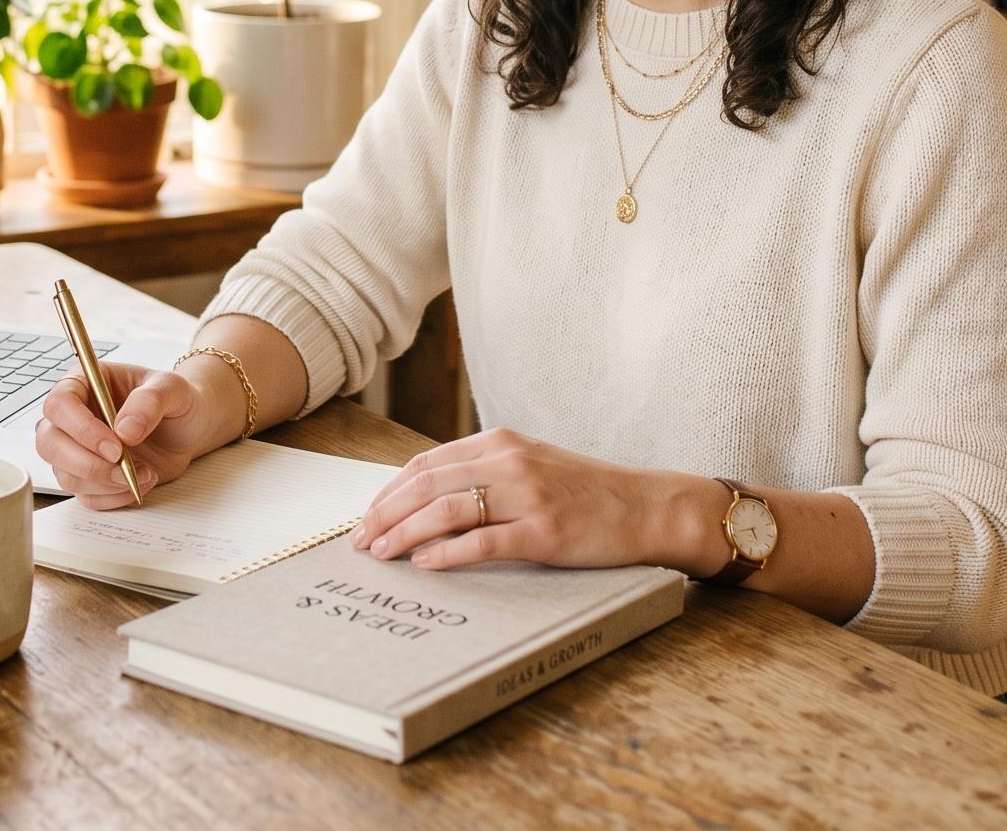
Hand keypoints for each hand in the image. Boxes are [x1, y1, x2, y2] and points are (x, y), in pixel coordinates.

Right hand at [33, 362, 223, 509]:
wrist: (189, 428)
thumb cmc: (176, 400)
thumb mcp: (172, 389)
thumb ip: (150, 401)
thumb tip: (124, 430)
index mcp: (84, 384)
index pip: (59, 404)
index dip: (81, 428)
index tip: (115, 446)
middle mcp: (73, 418)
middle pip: (49, 444)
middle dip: (86, 463)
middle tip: (123, 468)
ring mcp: (77, 450)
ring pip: (65, 475)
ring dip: (104, 483)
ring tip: (144, 473)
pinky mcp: (90, 478)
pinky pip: (86, 497)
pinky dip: (114, 497)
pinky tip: (140, 482)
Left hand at [351, 426, 715, 573]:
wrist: (646, 506)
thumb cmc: (586, 492)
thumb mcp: (531, 464)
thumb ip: (486, 472)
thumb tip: (428, 498)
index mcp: (500, 442)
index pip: (426, 463)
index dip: (389, 490)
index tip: (367, 516)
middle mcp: (509, 462)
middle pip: (426, 484)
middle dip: (384, 513)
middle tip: (360, 541)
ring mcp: (527, 495)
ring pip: (446, 510)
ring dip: (404, 533)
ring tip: (381, 554)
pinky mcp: (544, 531)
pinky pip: (483, 541)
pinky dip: (447, 553)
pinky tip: (424, 564)